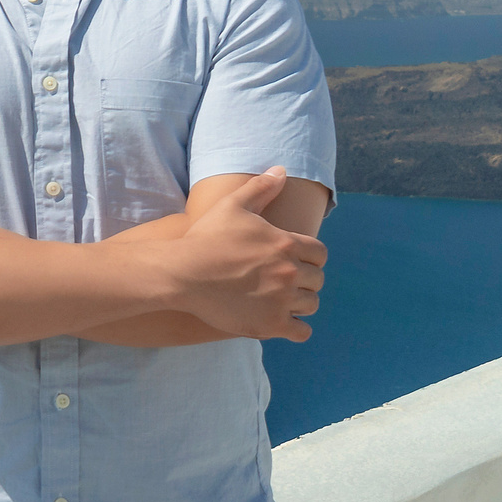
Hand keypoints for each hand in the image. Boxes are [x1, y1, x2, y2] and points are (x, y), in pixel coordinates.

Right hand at [153, 167, 325, 341]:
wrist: (182, 274)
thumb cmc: (206, 238)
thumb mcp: (232, 205)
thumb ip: (261, 187)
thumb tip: (282, 170)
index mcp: (286, 243)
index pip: (319, 254)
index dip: (310, 257)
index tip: (296, 261)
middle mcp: (289, 272)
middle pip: (317, 280)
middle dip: (305, 280)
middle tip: (285, 281)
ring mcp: (282, 300)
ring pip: (310, 304)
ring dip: (301, 303)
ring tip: (284, 301)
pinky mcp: (271, 324)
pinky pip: (301, 331)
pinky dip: (297, 328)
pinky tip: (283, 322)